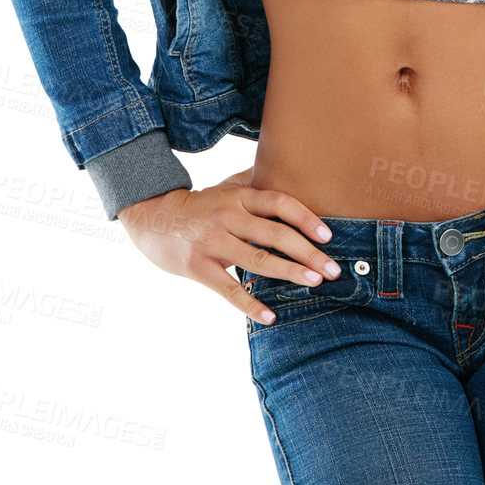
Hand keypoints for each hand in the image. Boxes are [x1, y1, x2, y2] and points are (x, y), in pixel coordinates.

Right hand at [117, 167, 341, 325]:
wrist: (151, 217)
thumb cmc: (200, 205)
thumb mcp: (225, 188)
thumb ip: (255, 182)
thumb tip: (289, 168)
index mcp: (238, 197)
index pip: (279, 203)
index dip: (306, 218)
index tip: (328, 236)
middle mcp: (228, 217)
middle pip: (275, 234)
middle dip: (308, 252)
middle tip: (333, 269)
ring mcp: (212, 242)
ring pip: (257, 260)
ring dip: (289, 272)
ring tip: (314, 283)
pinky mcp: (197, 267)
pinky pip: (228, 290)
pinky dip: (251, 304)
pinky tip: (270, 316)